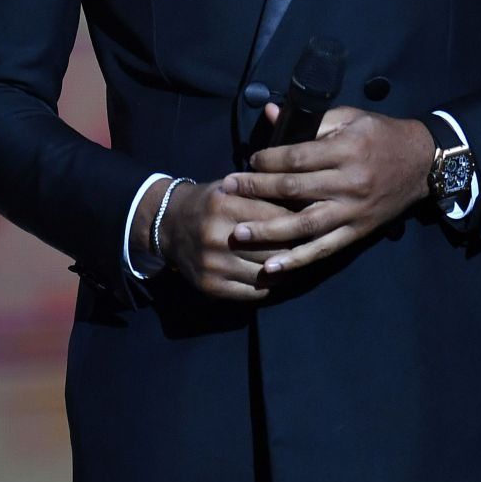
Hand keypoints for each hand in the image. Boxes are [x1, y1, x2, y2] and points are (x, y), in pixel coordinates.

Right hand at [152, 179, 300, 301]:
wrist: (168, 225)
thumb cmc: (208, 204)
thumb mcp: (230, 189)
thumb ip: (261, 193)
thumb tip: (304, 202)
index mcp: (223, 206)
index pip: (277, 217)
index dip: (298, 220)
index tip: (312, 221)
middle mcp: (216, 236)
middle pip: (275, 247)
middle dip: (296, 246)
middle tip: (311, 244)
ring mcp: (213, 264)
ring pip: (267, 273)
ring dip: (286, 269)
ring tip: (296, 261)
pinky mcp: (211, 286)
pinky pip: (254, 292)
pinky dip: (269, 286)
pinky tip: (274, 275)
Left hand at [221, 105, 435, 276]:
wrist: (423, 162)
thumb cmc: (379, 135)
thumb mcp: (348, 117)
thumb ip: (309, 120)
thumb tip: (271, 114)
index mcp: (345, 150)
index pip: (296, 158)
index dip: (267, 160)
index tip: (247, 161)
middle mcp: (349, 183)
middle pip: (295, 190)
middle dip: (257, 191)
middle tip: (226, 190)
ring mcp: (353, 211)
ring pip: (306, 225)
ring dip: (269, 231)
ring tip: (239, 234)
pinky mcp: (358, 232)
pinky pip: (325, 249)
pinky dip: (298, 259)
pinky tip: (273, 266)